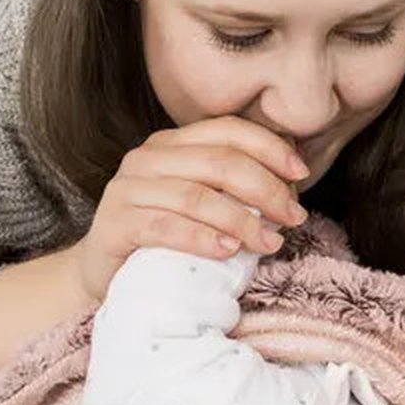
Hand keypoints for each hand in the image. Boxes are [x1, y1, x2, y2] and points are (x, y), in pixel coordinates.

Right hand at [69, 116, 309, 300]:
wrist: (104, 273)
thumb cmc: (164, 239)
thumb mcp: (201, 205)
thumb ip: (234, 188)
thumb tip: (291, 184)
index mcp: (171, 143)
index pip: (227, 131)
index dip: (269, 148)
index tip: (300, 175)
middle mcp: (146, 157)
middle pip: (218, 162)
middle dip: (265, 188)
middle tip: (293, 218)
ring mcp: (127, 189)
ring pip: (195, 196)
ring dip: (241, 220)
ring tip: (270, 241)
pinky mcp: (114, 224)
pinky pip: (164, 227)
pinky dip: (201, 238)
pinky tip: (228, 252)